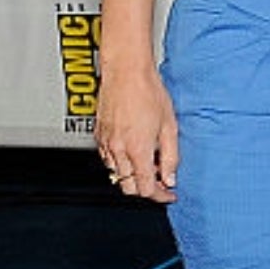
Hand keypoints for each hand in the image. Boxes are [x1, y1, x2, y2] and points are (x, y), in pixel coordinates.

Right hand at [93, 64, 180, 202]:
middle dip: (146, 188)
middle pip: (128, 187)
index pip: (145, 188)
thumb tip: (171, 177)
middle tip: (162, 179)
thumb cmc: (148, 93)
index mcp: (137, 150)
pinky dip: (122, 163)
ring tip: (151, 162)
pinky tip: (135, 152)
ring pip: (116, 175)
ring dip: (133, 175)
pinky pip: (108, 160)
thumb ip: (171, 156)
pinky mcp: (98, 136)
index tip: (170, 193)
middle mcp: (118, 150)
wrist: (126, 73)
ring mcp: (106, 143)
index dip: (160, 195)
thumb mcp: (170, 127)